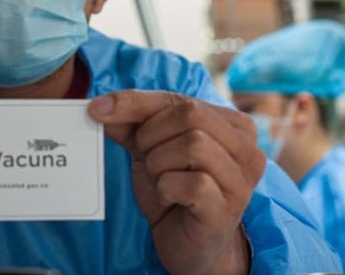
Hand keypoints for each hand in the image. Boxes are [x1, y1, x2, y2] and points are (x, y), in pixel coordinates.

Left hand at [89, 91, 264, 274]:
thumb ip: (130, 124)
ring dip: (159, 164)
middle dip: (152, 136)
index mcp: (232, 126)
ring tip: (161, 180)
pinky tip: (169, 199)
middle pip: (190, 115)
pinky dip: (167, 188)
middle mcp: (247, 148)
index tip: (97, 109)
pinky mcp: (227, 208)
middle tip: (147, 160)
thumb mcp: (150, 149)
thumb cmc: (174, 191)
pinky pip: (191, 182)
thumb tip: (100, 106)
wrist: (186, 244)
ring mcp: (241, 180)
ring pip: (193, 145)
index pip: (180, 99)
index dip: (135, 102)